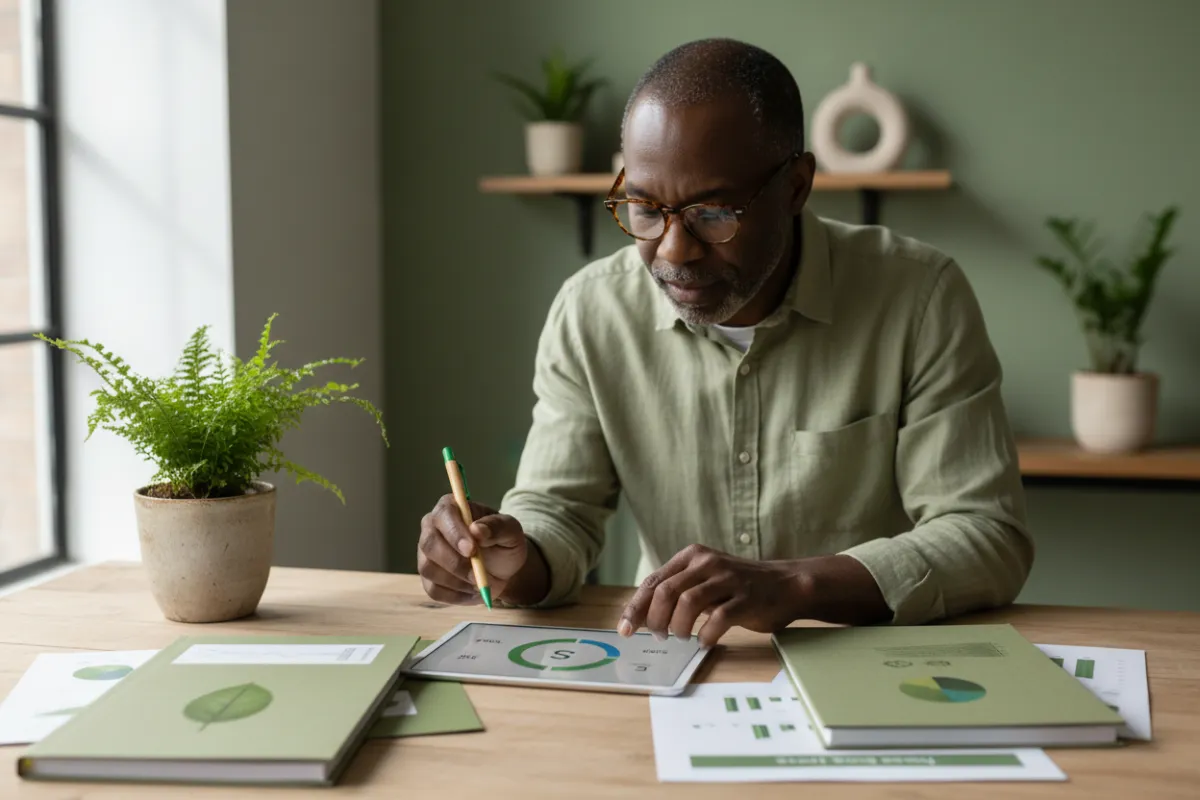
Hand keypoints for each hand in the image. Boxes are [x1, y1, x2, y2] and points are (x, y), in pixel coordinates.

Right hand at [417, 494, 528, 604]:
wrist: (503, 567)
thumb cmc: (504, 542)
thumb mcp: (510, 531)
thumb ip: (497, 527)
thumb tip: (477, 530)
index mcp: (450, 506)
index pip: (444, 515)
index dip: (455, 533)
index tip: (472, 550)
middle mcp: (431, 527)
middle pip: (429, 544)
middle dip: (455, 562)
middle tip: (479, 576)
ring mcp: (426, 554)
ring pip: (429, 569)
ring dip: (458, 581)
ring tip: (481, 583)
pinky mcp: (428, 578)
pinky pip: (433, 590)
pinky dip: (456, 596)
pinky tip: (474, 593)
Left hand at [617, 544, 808, 646]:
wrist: (786, 585)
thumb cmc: (739, 587)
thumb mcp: (705, 579)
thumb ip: (678, 590)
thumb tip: (643, 615)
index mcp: (692, 556)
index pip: (653, 581)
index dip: (635, 607)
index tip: (625, 629)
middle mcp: (707, 563)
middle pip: (665, 592)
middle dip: (653, 620)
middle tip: (657, 637)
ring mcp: (727, 579)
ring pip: (687, 603)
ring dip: (678, 627)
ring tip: (682, 637)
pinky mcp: (745, 598)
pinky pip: (718, 618)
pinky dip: (706, 634)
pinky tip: (704, 641)